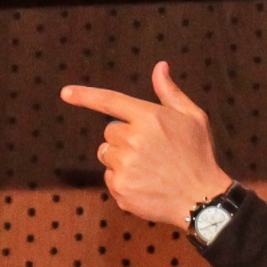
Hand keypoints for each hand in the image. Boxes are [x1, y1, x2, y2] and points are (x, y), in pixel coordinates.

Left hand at [60, 62, 233, 226]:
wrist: (202, 199)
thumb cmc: (198, 155)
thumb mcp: (193, 118)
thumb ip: (170, 92)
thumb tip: (160, 66)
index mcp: (149, 117)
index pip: (110, 101)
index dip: (85, 96)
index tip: (65, 93)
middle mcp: (133, 139)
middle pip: (110, 132)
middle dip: (124, 138)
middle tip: (150, 150)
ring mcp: (125, 165)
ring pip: (107, 154)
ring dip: (120, 158)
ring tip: (148, 168)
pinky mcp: (120, 187)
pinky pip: (109, 177)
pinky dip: (122, 180)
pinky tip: (145, 184)